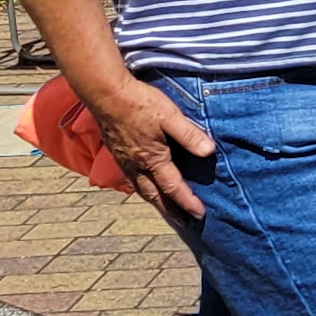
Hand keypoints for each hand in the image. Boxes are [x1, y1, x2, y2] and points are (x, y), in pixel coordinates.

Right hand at [91, 70, 216, 216]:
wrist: (106, 94)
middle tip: (184, 221)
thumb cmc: (140, 103)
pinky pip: (132, 180)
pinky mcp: (117, 154)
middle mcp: (136, 166)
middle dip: (170, 210)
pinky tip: (146, 185)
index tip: (200, 214)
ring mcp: (124, 162)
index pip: (173, 187)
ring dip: (156, 202)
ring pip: (142, 189)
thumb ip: (190, 135)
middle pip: (155, 196)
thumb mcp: (170, 116)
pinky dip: (143, 189)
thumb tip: (209, 152)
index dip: (187, 202)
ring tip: (166, 209)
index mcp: (152, 159)